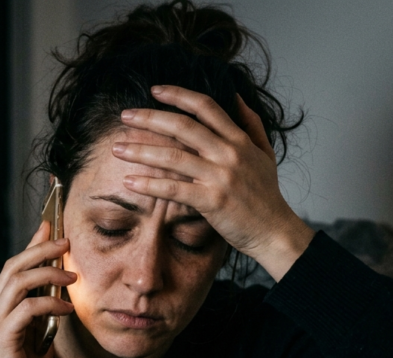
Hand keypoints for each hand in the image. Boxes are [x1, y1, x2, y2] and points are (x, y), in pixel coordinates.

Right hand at [0, 221, 75, 357]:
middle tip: (66, 242)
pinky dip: (49, 303)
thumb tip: (60, 287)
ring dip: (47, 273)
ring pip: (17, 281)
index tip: (50, 226)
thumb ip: (43, 310)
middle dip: (41, 249)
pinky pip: (27, 308)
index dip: (31, 243)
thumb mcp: (39, 332)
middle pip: (13, 266)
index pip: (13, 265)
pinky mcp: (2, 336)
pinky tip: (67, 308)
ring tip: (72, 276)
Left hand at [114, 85, 313, 280]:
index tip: (154, 90)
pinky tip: (130, 181)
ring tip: (117, 149)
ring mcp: (220, 176)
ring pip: (173, 156)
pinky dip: (150, 184)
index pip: (205, 107)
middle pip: (182, 126)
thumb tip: (237, 97)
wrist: (275, 231)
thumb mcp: (266, 153)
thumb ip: (252, 124)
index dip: (178, 95)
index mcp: (239, 139)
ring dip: (141, 151)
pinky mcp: (212, 201)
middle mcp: (229, 153)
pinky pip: (174, 189)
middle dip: (149, 118)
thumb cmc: (266, 195)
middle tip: (125, 115)